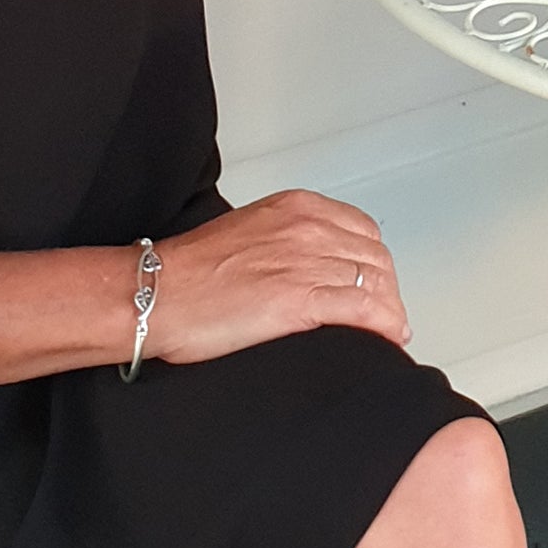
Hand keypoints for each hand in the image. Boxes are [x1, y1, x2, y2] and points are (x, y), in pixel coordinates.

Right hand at [145, 190, 408, 363]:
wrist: (157, 293)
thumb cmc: (191, 272)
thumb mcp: (250, 233)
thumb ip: (286, 240)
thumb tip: (310, 267)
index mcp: (297, 207)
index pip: (363, 231)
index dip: (374, 264)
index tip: (375, 287)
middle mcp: (309, 227)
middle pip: (375, 258)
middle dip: (387, 290)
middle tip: (385, 317)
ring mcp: (306, 261)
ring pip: (374, 283)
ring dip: (390, 311)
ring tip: (390, 334)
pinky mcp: (300, 298)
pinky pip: (363, 309)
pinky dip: (384, 324)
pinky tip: (389, 339)